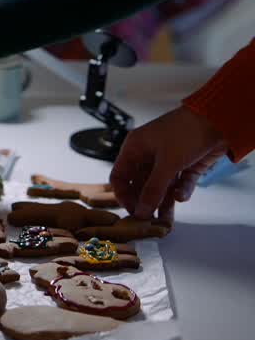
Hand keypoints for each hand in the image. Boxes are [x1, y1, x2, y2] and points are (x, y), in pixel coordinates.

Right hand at [109, 106, 226, 220]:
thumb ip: (153, 189)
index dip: (123, 195)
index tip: (132, 211)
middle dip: (147, 202)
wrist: (219, 119)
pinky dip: (180, 191)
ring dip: (164, 202)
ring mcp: (167, 160)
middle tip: (151, 220)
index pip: (120, 176)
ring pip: (161, 187)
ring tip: (167, 220)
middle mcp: (148, 154)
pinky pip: (179, 183)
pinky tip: (181, 197)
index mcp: (135, 148)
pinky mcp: (185, 164)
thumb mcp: (167, 163)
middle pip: (141, 185)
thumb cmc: (186, 131)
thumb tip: (141, 211)